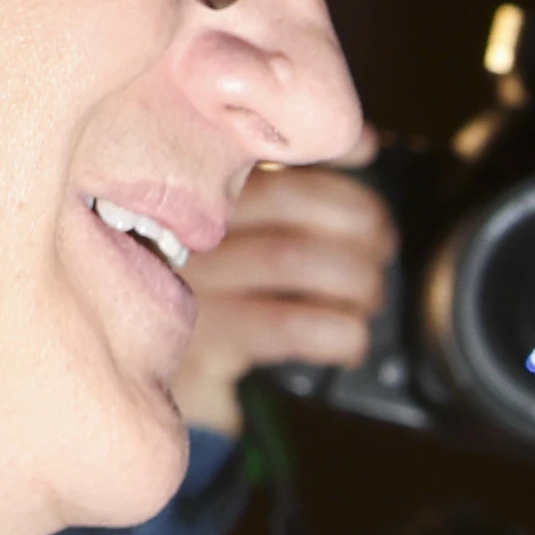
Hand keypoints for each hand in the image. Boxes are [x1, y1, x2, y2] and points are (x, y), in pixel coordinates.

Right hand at [172, 161, 393, 440]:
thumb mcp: (229, 243)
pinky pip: (287, 324)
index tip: (367, 150)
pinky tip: (350, 340)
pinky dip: (337, 331)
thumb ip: (281, 191)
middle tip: (382, 246)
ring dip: (354, 278)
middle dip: (356, 219)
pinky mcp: (198, 343)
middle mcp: (179, 227)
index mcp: (190, 192)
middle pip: (286, 199)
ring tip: (370, 297)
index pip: (261, 149)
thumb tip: (362, 144)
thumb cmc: (203, 307)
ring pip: (292, 257)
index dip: (321, 145)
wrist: (152, 390)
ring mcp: (184, 284)